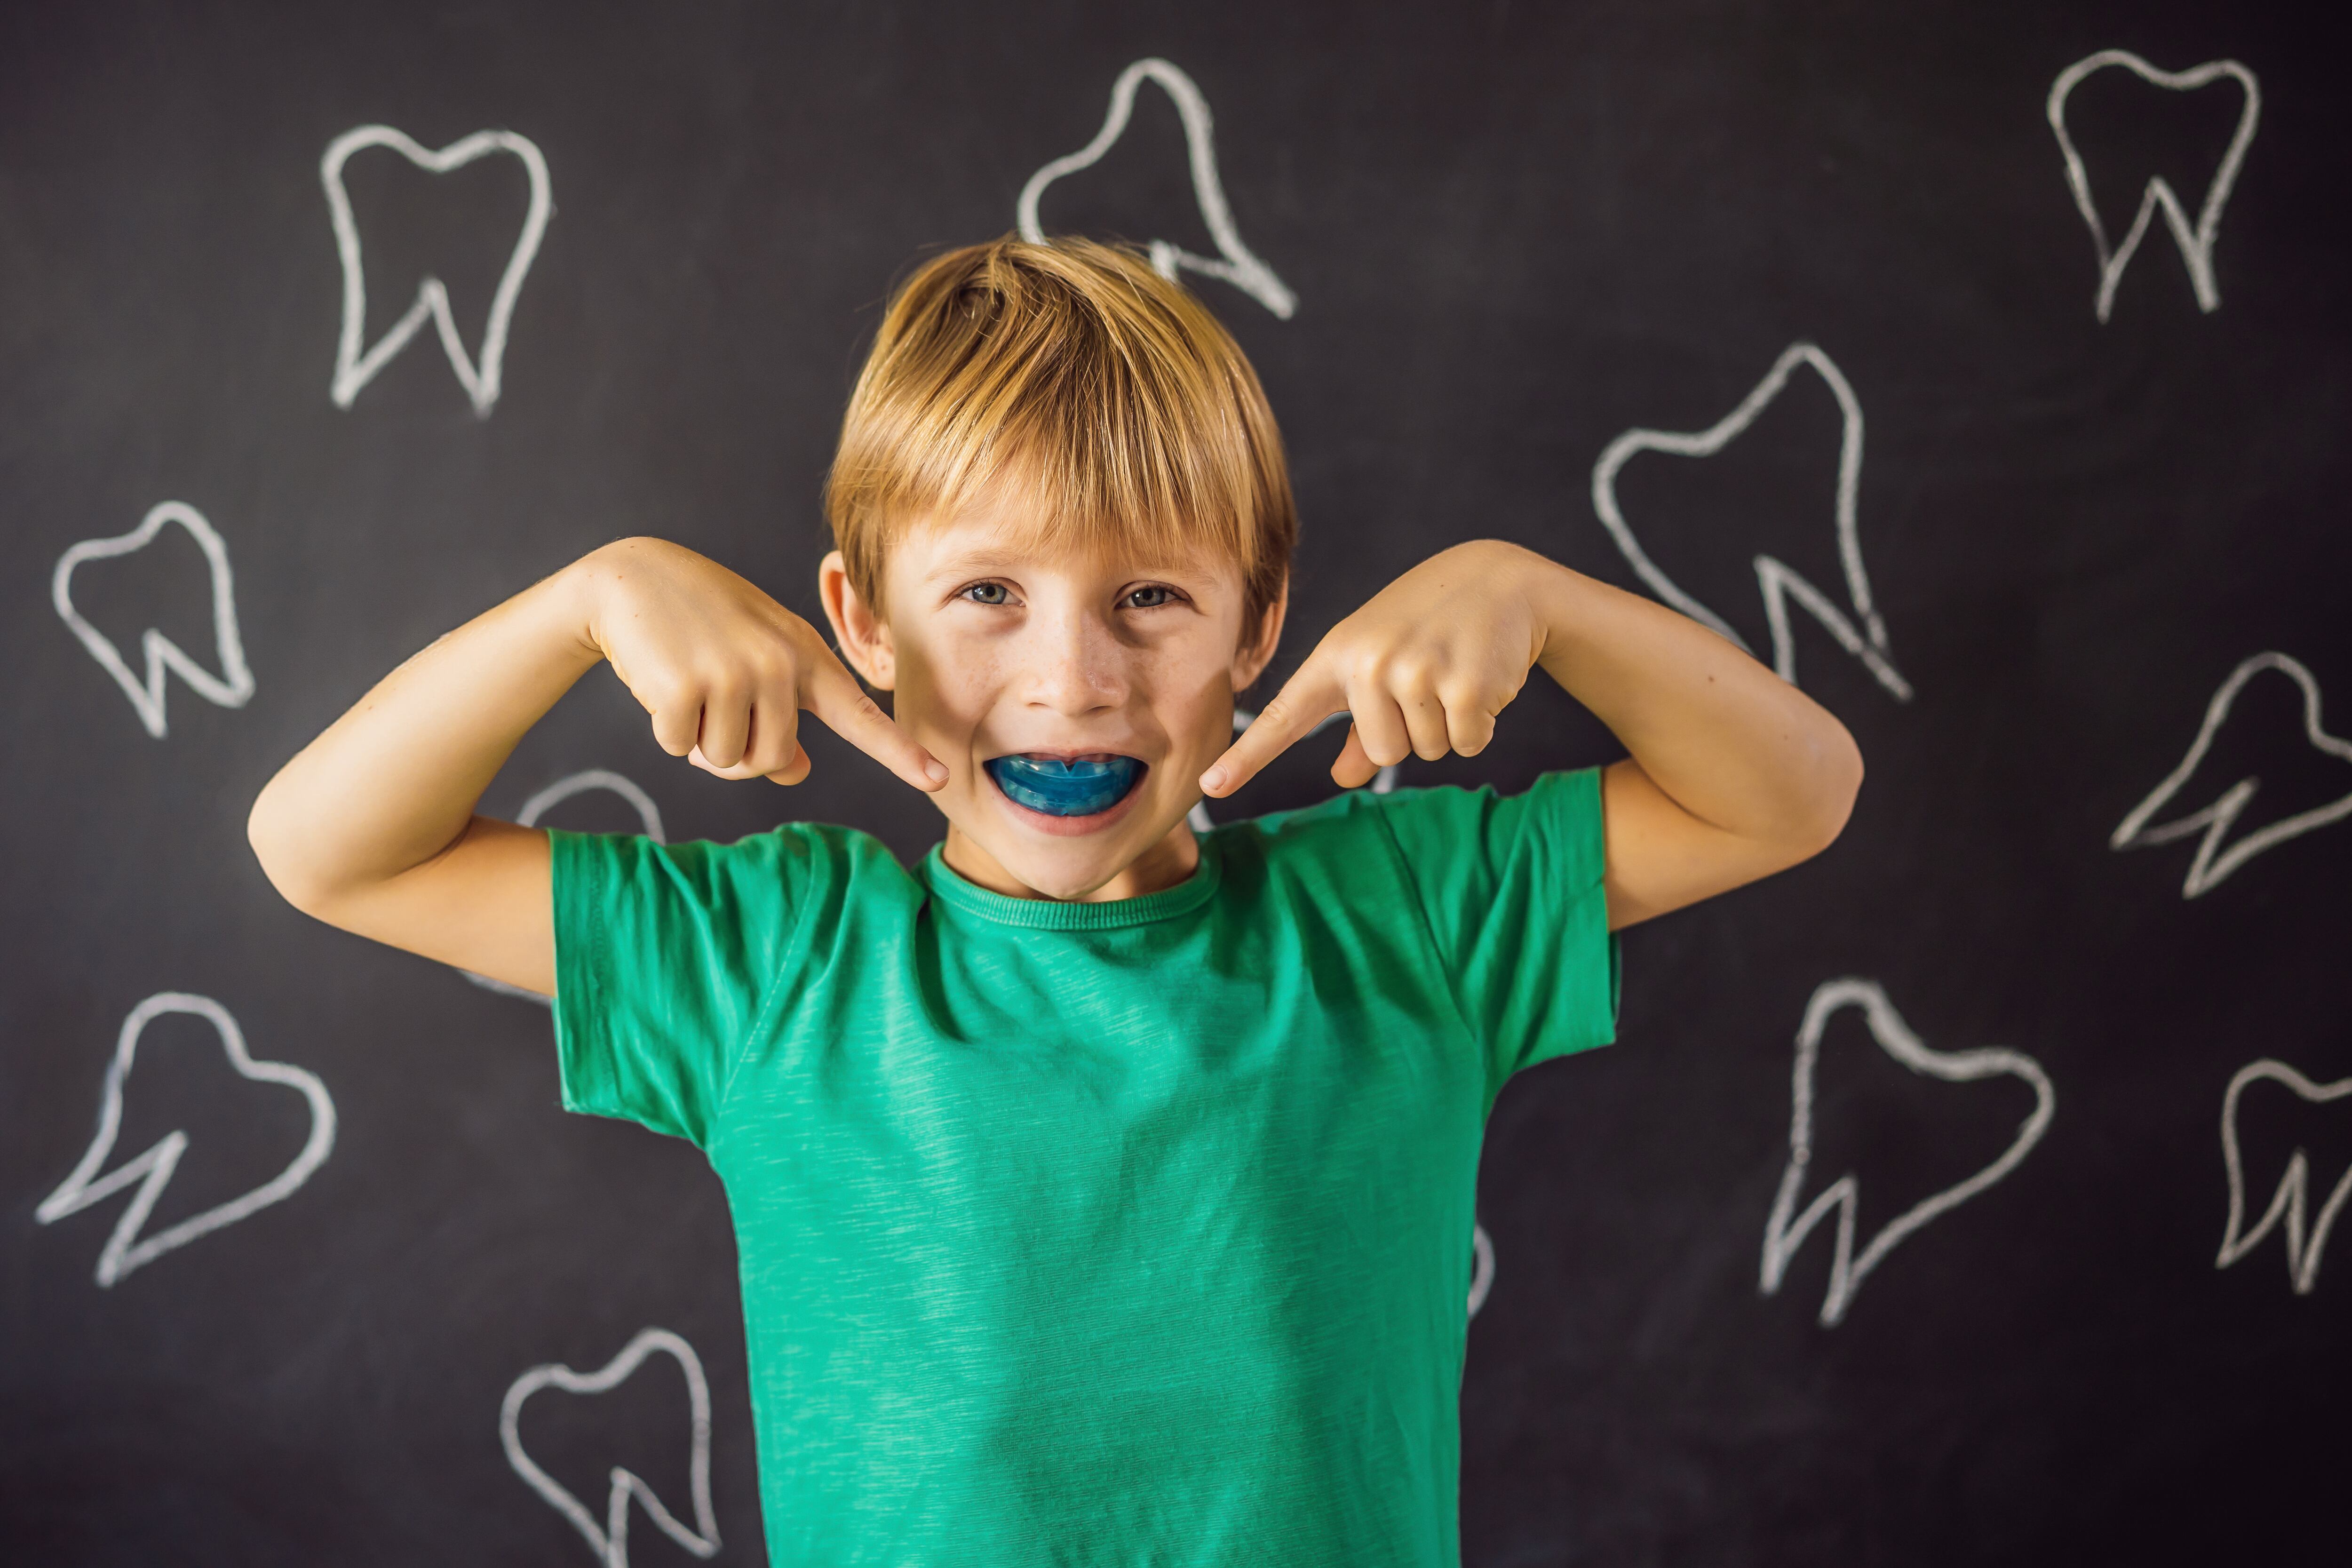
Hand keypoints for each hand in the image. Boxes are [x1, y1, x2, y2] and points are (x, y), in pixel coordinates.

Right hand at [579, 538, 947, 790]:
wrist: (632, 579)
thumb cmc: (704, 624)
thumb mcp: (758, 656)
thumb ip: (787, 711)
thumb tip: (799, 771)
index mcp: (805, 654)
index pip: (860, 713)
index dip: (899, 752)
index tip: (939, 778)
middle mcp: (778, 663)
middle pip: (775, 759)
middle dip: (741, 750)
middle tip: (716, 703)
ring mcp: (733, 673)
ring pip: (727, 760)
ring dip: (701, 738)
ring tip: (690, 683)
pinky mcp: (685, 687)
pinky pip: (681, 749)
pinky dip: (667, 729)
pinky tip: (662, 681)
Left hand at [1201, 540, 1544, 795]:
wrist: (1500, 579)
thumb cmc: (1431, 625)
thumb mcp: (1382, 663)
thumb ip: (1358, 725)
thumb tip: (1343, 778)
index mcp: (1337, 655)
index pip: (1286, 716)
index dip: (1248, 757)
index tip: (1211, 786)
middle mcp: (1368, 662)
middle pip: (1383, 752)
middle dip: (1413, 730)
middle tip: (1431, 678)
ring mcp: (1416, 672)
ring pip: (1426, 751)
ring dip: (1448, 724)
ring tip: (1454, 671)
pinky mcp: (1465, 686)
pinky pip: (1465, 745)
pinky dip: (1480, 725)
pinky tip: (1483, 678)